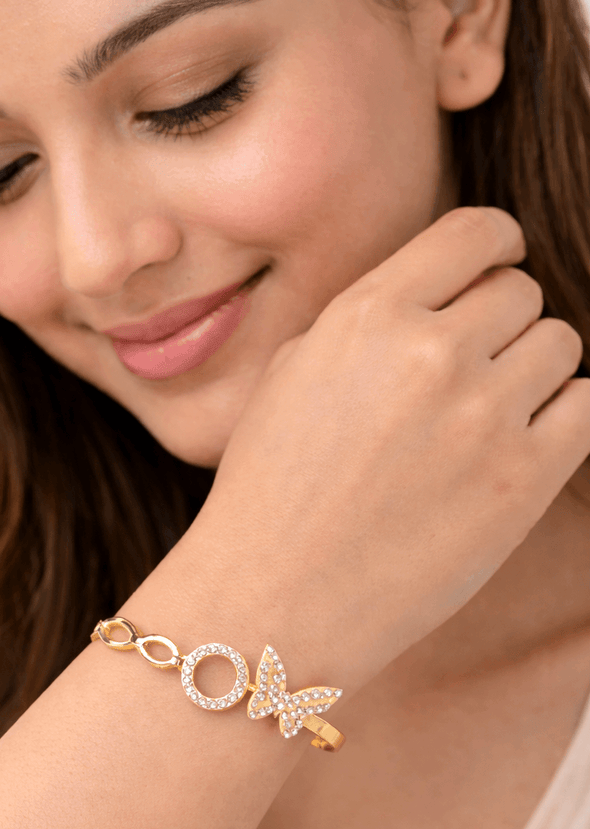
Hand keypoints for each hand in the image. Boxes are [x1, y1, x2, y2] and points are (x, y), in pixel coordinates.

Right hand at [192, 207, 589, 693]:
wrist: (276, 597)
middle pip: (521, 291)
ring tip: (487, 414)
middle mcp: (431, 351)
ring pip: (560, 343)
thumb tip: (439, 294)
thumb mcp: (292, 375)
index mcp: (368, 315)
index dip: (497, 244)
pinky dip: (563, 414)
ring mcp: (483, 415)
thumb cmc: (270, 490)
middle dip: (502, 321)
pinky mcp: (523, 480)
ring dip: (532, 369)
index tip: (499, 264)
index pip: (475, 231)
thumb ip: (368, 321)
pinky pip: (587, 406)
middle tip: (473, 368)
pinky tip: (522, 440)